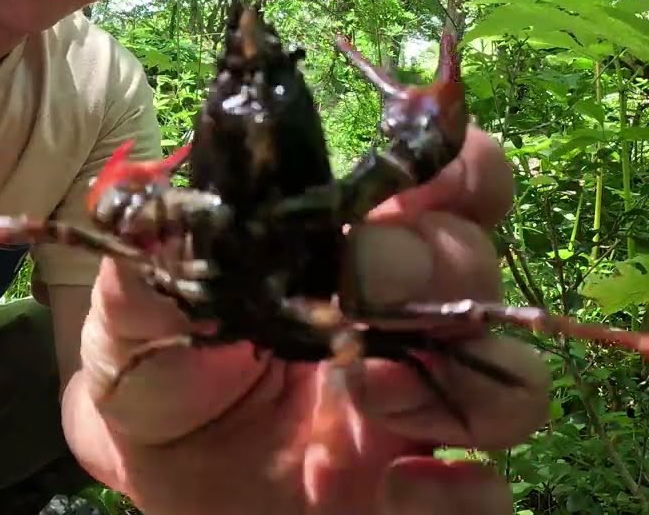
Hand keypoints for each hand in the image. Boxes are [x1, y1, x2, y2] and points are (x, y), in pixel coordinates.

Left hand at [64, 127, 550, 514]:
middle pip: (478, 266)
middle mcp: (401, 325)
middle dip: (429, 262)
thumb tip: (142, 198)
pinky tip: (395, 490)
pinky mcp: (418, 499)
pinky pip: (491, 498)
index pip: (450, 188)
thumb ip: (142, 269)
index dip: (463, 166)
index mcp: (348, 257)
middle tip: (354, 283)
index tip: (425, 173)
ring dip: (461, 380)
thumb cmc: (159, 377)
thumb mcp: (133, 321)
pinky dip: (464, 495)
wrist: (155, 480)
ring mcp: (418, 414)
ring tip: (366, 389)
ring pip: (515, 385)